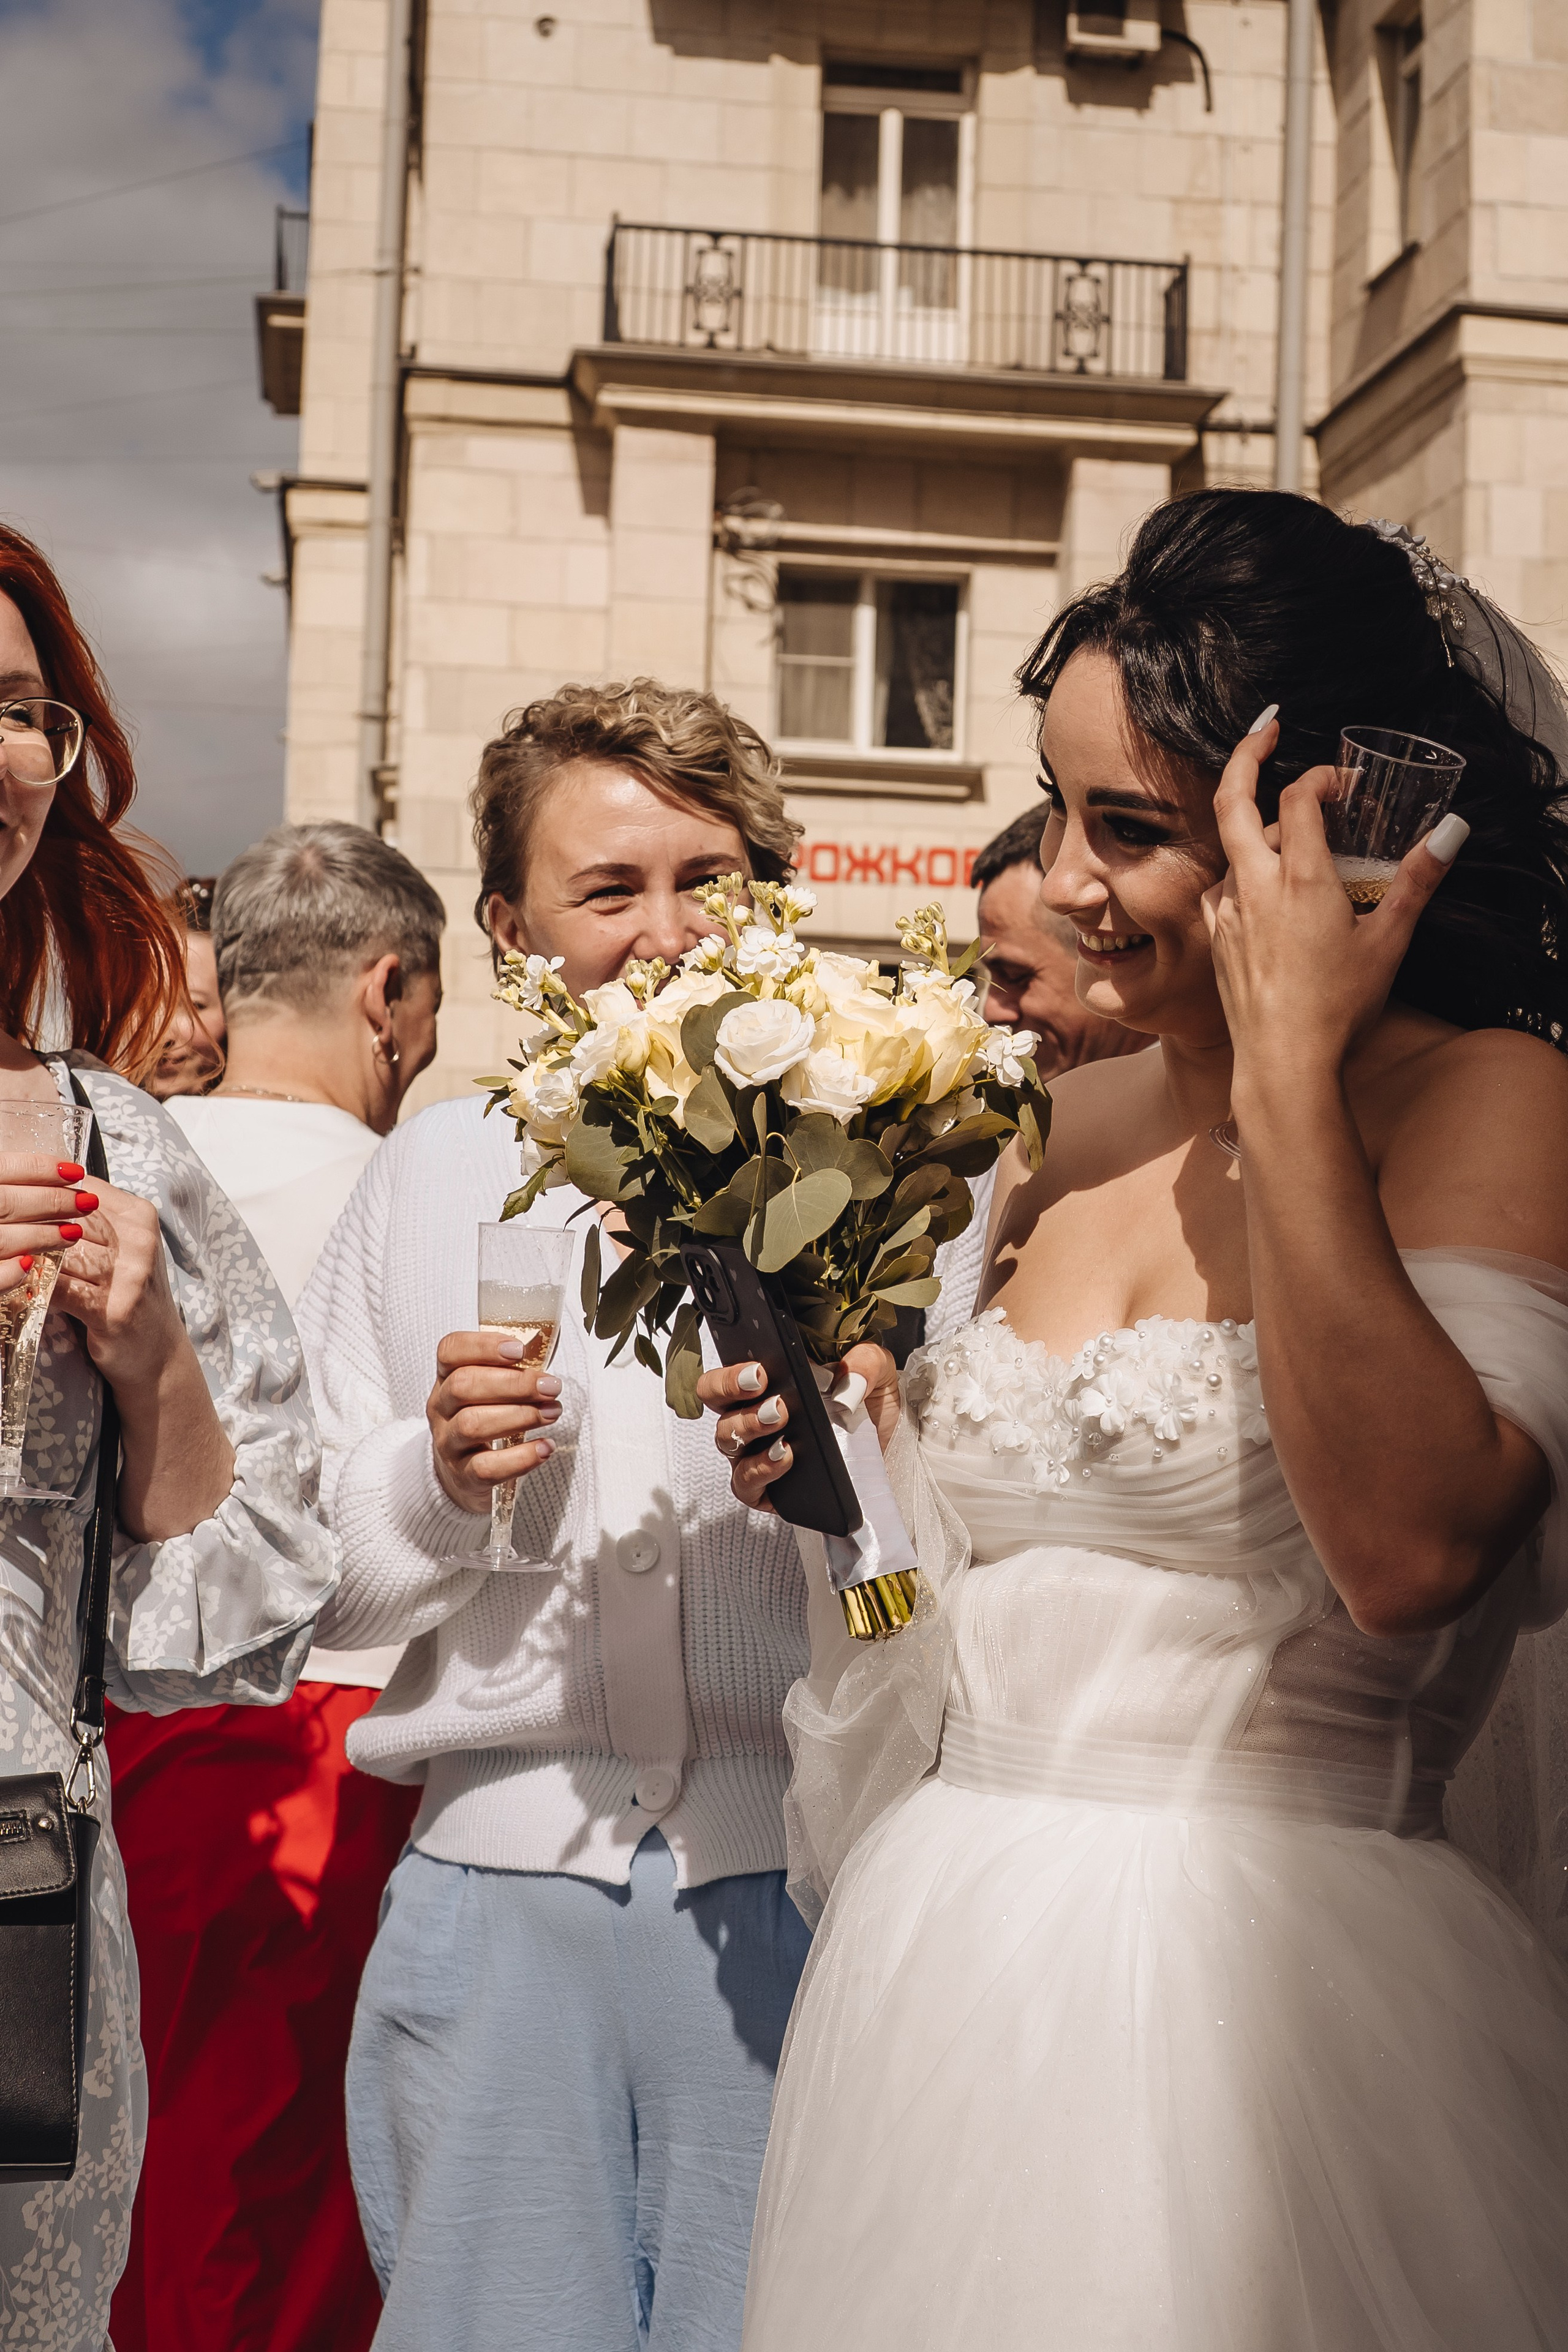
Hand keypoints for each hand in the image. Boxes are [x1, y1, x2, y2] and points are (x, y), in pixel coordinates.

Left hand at [4, 1160, 191, 1391]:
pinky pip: (59, 1289)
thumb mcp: (123, 1247)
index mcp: (140, 1216)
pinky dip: (36, 1287)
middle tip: (7, 1227)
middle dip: (32, 1227)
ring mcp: (130, 1276)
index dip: (45, 1195)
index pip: (81, 1190)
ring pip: (61, 1253)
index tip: (20, 1201)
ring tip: (12, 1257)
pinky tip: (24, 1285)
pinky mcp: (114, 1309)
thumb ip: (92, 1220)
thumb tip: (39, 1193)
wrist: (158, 1350)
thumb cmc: (131, 1293)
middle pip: (68, 1220)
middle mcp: (139, 1242)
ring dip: (31, 1257)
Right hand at [428, 1333, 563, 1513]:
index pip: (449, 1351)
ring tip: (552, 1413)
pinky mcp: (463, 1477)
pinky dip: (521, 1457)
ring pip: (472, 1425)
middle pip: (464, 1386)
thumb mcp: (487, 1391)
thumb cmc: (484, 1420)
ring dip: (520, 1416)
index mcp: (446, 1378)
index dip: (482, 1346)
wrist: (459, 1477)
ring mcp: (448, 1444)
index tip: (520, 1350)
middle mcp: (441, 1408)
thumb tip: (548, 1347)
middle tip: (551, 1387)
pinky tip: (545, 1448)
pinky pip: (486, 1468)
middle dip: (514, 1384)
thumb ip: (511, 1370)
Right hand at [697, 1344, 898, 1515]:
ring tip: (781, 1421)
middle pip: (715, 1399)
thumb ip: (865, 1362)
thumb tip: (847, 1377)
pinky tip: (785, 1457)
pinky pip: (745, 1482)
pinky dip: (760, 1469)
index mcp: (770, 1380)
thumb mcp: (877, 1374)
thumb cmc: (870, 1410)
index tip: (759, 1370)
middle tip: (770, 1394)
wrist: (890, 1455)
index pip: (731, 1369)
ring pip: (727, 1438)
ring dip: (749, 1426)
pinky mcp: (765, 1488)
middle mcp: (754, 1413)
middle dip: (731, 1390)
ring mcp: (755, 1451)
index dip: (733, 1369)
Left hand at [1203, 718, 1460, 1079]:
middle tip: (1266, 726)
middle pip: (1234, 799)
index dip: (1318, 775)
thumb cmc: (1338, 1008)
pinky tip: (1270, 888)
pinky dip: (1247, 870)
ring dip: (1259, 828)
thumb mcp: (1389, 941)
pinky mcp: (1215, 938)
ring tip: (1296, 836)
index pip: (1299, 798)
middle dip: (1247, 754)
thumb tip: (1452, 830)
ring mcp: (1227, 911)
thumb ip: (1419, 880)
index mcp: (1300, 879)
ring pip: (1233, 847)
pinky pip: (1227, 886)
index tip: (1341, 779)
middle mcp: (1254, 886)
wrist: (1283, 1065)